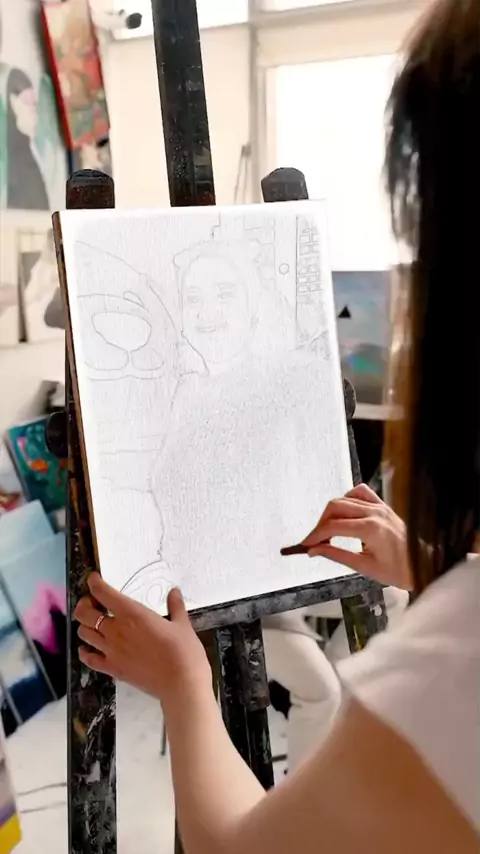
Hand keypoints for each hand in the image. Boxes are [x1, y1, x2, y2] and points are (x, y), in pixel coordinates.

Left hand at [73, 574, 210, 704]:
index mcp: (132, 614)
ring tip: (95, 624)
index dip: (94, 583)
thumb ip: (175, 606)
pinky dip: (85, 652)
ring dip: (85, 625)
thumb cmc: (184, 651)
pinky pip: (88, 659)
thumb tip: (174, 592)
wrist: (181, 684)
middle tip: (94, 603)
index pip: (103, 593)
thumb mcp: (182, 625)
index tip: (94, 579)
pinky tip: (89, 649)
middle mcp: (116, 630)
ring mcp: (111, 651)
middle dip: (85, 604)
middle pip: (84, 613)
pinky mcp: (112, 669)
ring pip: (83, 633)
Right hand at [301, 483, 412, 589]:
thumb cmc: (398, 570)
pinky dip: (348, 499)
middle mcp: (374, 513)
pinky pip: (361, 492)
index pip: (332, 526)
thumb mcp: (363, 567)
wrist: (421, 564)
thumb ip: (336, 554)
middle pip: (335, 507)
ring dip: (331, 512)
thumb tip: (315, 550)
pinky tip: (344, 512)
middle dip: (320, 523)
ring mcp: (380, 507)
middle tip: (314, 539)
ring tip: (327, 529)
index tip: (306, 544)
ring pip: (345, 499)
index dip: (315, 535)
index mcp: (370, 529)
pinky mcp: (383, 506)